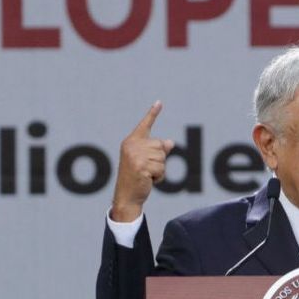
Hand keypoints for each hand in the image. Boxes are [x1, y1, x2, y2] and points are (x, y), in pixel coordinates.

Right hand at [111, 101, 173, 221]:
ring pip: (163, 158)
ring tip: (147, 175)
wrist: (127, 196)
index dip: (153, 114)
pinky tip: (148, 180)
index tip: (160, 102)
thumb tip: (171, 142)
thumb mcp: (147, 162)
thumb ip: (157, 151)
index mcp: (131, 142)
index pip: (145, 125)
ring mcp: (136, 156)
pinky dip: (159, 177)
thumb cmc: (137, 178)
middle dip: (159, 160)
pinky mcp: (141, 166)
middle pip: (161, 146)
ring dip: (159, 170)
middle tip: (146, 170)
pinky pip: (161, 169)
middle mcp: (132, 146)